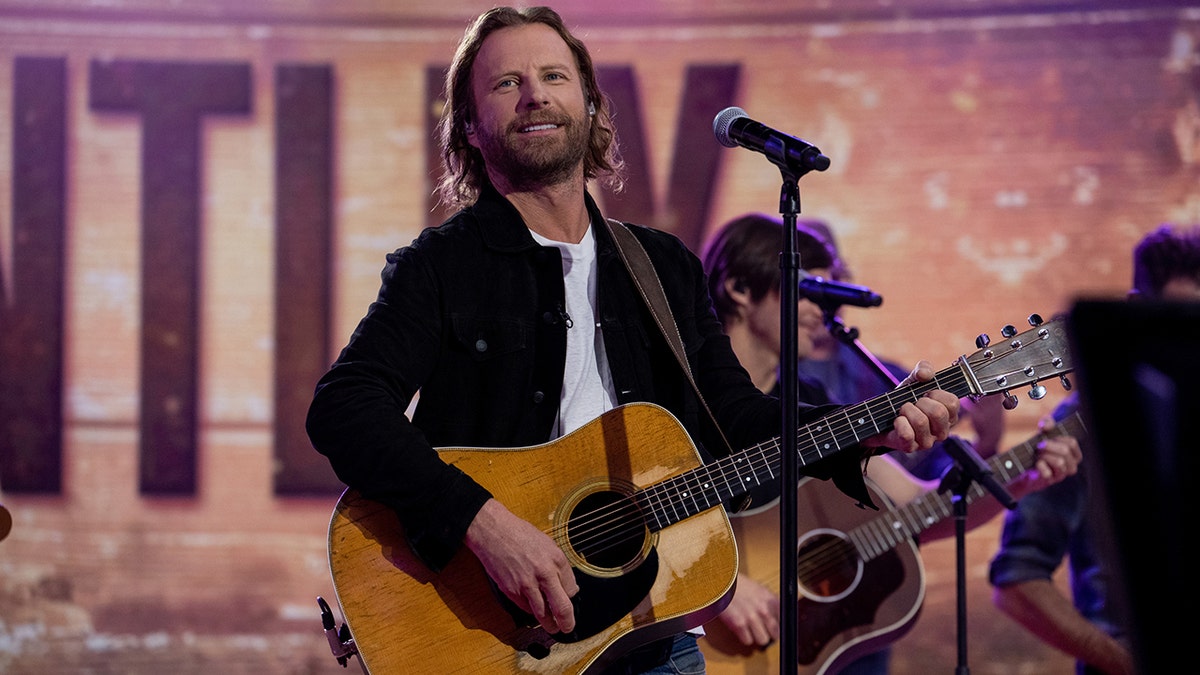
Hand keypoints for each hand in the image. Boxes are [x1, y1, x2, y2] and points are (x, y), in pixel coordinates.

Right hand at [464, 498, 578, 633]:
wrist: (494, 532)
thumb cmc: (520, 535)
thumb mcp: (548, 544)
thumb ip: (558, 565)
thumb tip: (567, 585)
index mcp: (557, 559)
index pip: (572, 589)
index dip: (571, 596)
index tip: (568, 599)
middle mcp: (544, 573)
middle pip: (562, 608)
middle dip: (567, 622)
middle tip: (567, 627)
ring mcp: (527, 584)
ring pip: (542, 614)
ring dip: (549, 623)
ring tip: (552, 627)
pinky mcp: (512, 591)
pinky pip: (526, 608)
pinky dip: (531, 610)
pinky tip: (532, 607)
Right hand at [718, 573, 779, 647]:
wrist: (722, 582)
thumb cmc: (740, 586)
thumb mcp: (761, 591)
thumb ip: (771, 604)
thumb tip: (777, 618)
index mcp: (772, 600)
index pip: (784, 622)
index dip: (778, 626)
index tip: (773, 628)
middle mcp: (764, 610)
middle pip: (775, 634)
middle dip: (768, 634)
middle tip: (762, 630)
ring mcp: (752, 618)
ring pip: (762, 640)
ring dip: (756, 637)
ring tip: (751, 630)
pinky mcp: (739, 624)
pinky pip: (748, 641)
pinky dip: (744, 637)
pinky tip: (742, 629)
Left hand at [864, 361, 959, 452]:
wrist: (881, 415)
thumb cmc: (905, 399)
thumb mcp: (914, 380)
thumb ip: (923, 369)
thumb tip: (925, 375)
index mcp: (949, 415)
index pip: (953, 403)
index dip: (936, 393)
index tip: (926, 393)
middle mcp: (942, 431)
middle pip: (938, 413)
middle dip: (920, 402)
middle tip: (913, 403)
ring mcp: (927, 442)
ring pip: (921, 422)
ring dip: (906, 410)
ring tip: (903, 411)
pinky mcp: (911, 448)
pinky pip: (907, 435)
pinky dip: (899, 423)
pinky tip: (897, 421)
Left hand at [1011, 416, 1082, 497]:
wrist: (1022, 466)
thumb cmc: (1037, 449)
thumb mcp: (1043, 433)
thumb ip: (1047, 424)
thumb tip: (1046, 426)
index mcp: (1073, 454)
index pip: (1072, 443)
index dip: (1058, 437)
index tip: (1048, 437)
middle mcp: (1071, 466)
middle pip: (1065, 451)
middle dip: (1049, 446)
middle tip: (1039, 446)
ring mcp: (1061, 475)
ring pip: (1060, 462)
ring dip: (1045, 455)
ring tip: (1038, 454)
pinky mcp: (1050, 481)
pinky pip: (1048, 473)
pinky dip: (1041, 466)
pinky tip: (1037, 464)